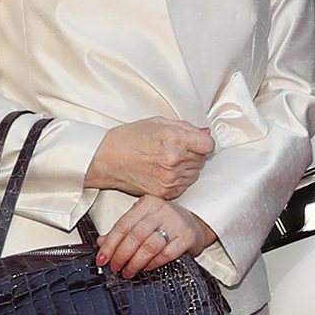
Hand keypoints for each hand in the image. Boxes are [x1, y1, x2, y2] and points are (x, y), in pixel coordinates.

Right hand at [86, 118, 212, 200]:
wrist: (106, 159)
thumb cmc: (129, 139)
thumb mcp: (158, 122)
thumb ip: (186, 128)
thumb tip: (206, 133)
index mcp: (174, 138)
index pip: (208, 144)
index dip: (202, 142)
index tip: (196, 142)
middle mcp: (174, 159)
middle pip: (202, 159)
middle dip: (192, 154)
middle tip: (174, 150)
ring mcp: (170, 177)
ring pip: (194, 174)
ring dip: (186, 168)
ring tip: (166, 161)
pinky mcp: (165, 191)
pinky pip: (184, 186)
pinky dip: (178, 180)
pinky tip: (163, 172)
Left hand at [98, 200, 215, 277]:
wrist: (195, 223)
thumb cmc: (167, 223)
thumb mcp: (143, 221)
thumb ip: (124, 231)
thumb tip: (102, 242)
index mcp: (147, 203)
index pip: (123, 225)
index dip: (110, 244)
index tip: (103, 258)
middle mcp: (161, 210)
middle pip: (135, 235)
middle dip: (122, 255)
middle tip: (116, 267)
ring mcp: (175, 223)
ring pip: (150, 245)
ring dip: (136, 261)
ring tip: (129, 270)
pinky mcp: (187, 237)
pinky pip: (167, 253)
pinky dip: (154, 263)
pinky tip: (147, 267)